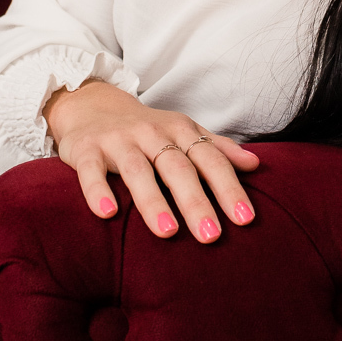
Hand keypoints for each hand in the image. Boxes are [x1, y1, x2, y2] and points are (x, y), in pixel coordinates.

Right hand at [44, 80, 259, 242]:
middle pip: (177, 168)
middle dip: (195, 201)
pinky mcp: (85, 150)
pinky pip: (91, 171)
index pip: (210, 160)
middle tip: (212, 236)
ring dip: (153, 201)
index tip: (245, 219)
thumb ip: (217, 148)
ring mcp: (118, 141)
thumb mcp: (184, 132)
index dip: (228, 188)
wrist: (93, 104)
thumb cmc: (147, 130)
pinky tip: (107, 213)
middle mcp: (151, 133)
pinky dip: (98, 190)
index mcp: (180, 131)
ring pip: (138, 171)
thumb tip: (255, 164)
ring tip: (168, 232)